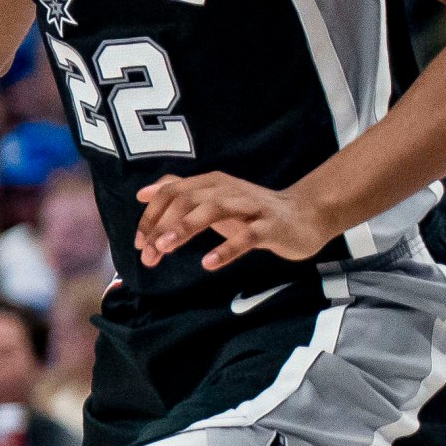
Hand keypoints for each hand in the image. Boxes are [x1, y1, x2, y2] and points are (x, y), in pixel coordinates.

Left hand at [134, 172, 332, 269]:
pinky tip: (208, 263)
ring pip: (213, 210)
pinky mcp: (270, 226)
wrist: (306, 214)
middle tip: (147, 253)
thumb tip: (142, 192)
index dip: (150, 216)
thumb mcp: (212, 199)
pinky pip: (247, 236)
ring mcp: (251, 206)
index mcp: (210, 183)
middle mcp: (228, 189)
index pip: (172, 192)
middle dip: (161, 226)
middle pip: (187, 200)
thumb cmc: (251, 210)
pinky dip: (227, 248)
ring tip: (164, 247)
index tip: (139, 243)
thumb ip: (180, 193)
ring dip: (185, 227)